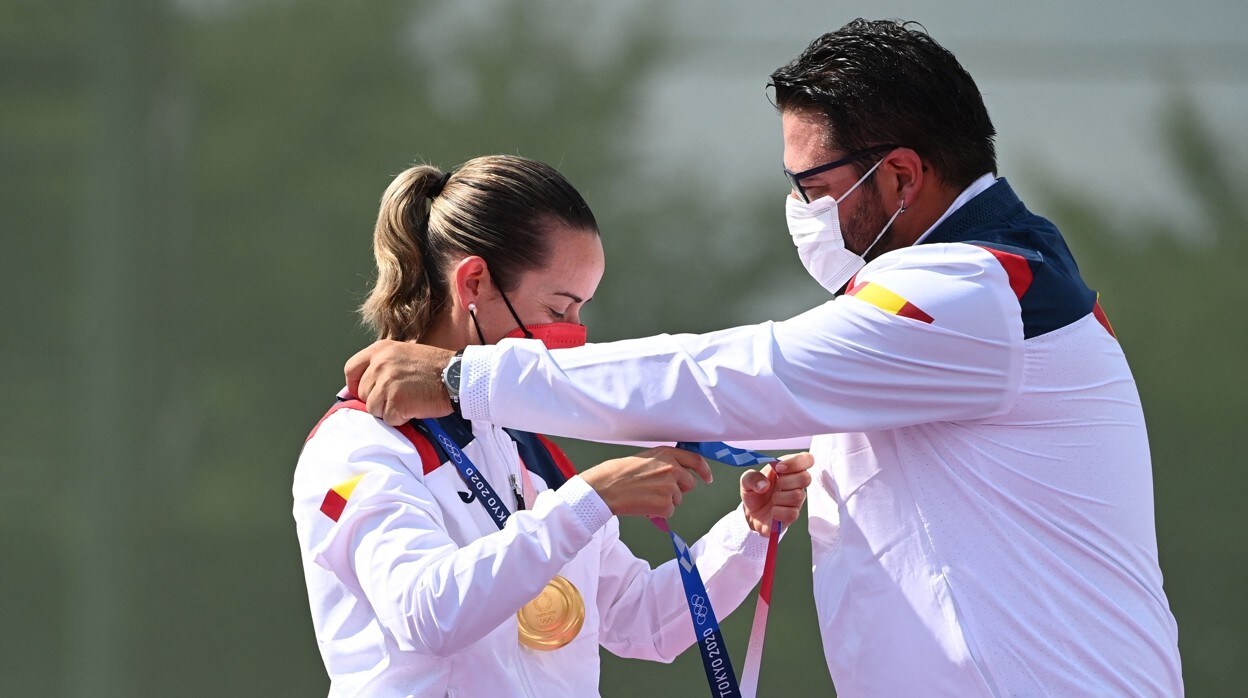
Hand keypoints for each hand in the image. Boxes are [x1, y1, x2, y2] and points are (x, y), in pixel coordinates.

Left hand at [345, 340, 455, 424]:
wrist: (457, 376)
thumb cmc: (435, 367)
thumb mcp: (404, 354)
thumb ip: (383, 365)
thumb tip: (364, 385)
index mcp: (380, 350)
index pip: (351, 369)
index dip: (354, 384)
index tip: (364, 392)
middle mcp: (379, 364)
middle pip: (362, 392)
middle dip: (377, 400)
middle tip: (399, 397)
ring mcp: (386, 382)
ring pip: (372, 408)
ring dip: (389, 410)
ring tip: (408, 401)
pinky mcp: (395, 401)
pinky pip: (388, 419)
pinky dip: (401, 419)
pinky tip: (414, 408)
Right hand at [579, 446, 713, 518]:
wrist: (605, 488)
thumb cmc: (618, 473)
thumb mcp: (645, 458)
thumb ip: (664, 462)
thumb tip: (677, 474)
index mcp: (667, 454)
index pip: (696, 460)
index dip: (704, 470)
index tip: (707, 478)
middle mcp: (672, 469)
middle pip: (689, 484)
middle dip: (678, 489)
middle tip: (657, 491)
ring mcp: (670, 487)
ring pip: (677, 499)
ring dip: (665, 501)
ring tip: (644, 496)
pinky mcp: (666, 504)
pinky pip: (669, 511)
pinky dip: (658, 512)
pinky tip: (644, 505)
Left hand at [740, 452, 813, 535]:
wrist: (751, 515)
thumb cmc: (754, 493)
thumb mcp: (746, 481)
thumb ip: (751, 477)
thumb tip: (764, 485)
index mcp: (788, 470)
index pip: (806, 459)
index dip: (796, 462)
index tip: (779, 468)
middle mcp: (796, 484)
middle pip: (806, 478)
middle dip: (786, 481)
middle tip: (775, 485)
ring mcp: (796, 500)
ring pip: (799, 495)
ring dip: (780, 497)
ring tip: (772, 499)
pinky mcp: (793, 515)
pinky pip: (792, 513)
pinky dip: (778, 512)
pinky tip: (773, 511)